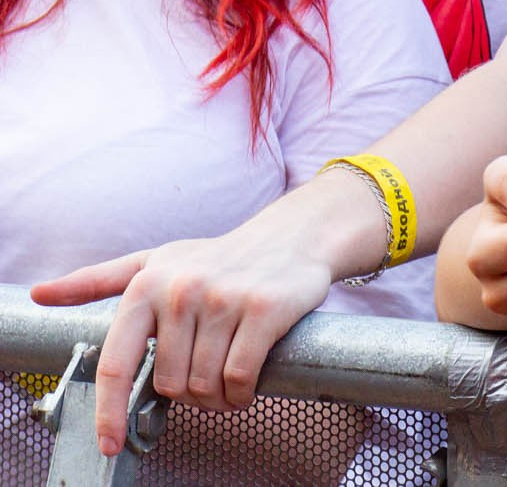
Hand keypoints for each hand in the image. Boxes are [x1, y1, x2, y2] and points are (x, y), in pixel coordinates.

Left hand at [30, 206, 347, 457]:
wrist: (293, 236)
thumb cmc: (219, 257)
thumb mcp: (156, 262)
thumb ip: (97, 281)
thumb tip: (40, 294)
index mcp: (147, 285)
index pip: (116, 363)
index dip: (108, 411)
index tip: (110, 442)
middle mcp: (182, 290)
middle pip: (169, 383)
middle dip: (187, 396)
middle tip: (203, 383)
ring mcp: (224, 298)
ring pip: (205, 384)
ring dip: (218, 398)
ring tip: (227, 383)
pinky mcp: (264, 308)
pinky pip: (240, 376)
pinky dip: (242, 393)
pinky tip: (246, 385)